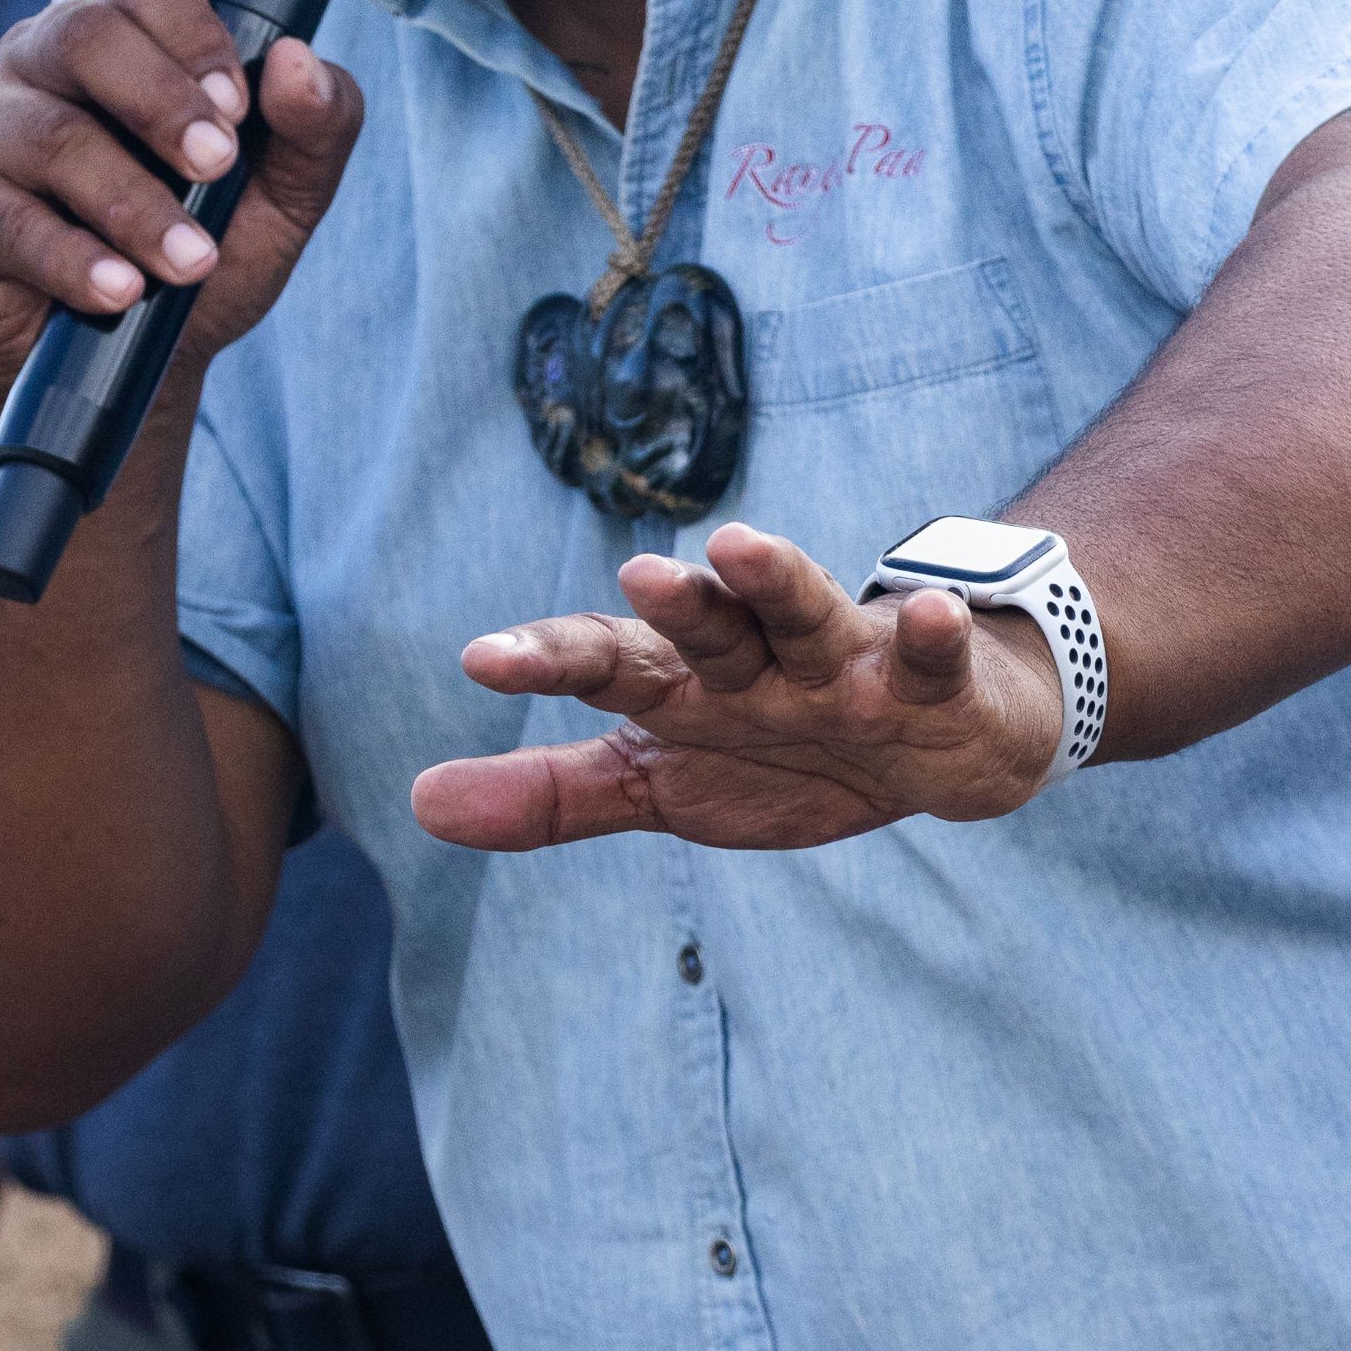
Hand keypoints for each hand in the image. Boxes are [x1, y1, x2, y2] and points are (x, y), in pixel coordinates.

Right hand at [0, 0, 362, 424]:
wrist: (124, 372)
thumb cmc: (194, 261)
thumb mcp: (276, 205)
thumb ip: (312, 133)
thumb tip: (300, 63)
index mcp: (119, 38)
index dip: (194, 34)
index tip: (238, 108)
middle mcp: (39, 61)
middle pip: (87, 36)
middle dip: (161, 102)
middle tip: (216, 169)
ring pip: (51, 136)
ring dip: (131, 204)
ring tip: (188, 265)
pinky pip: (3, 217)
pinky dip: (69, 258)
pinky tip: (118, 291)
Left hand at [415, 521, 1064, 857]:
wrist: (931, 747)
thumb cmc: (779, 753)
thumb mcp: (659, 785)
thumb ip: (552, 796)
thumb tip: (419, 804)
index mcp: (684, 683)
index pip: (606, 663)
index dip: (549, 660)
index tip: (483, 664)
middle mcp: (755, 658)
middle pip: (706, 627)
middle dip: (674, 604)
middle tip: (635, 575)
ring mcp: (842, 664)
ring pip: (805, 617)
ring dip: (778, 581)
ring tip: (742, 546)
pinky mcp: (927, 682)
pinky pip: (927, 661)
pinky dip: (928, 638)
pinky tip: (926, 615)